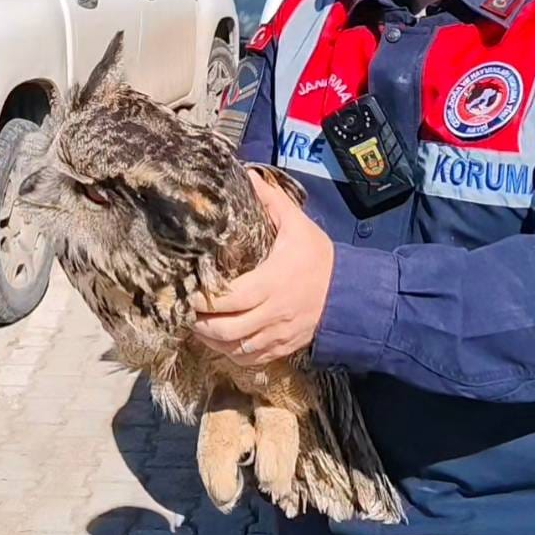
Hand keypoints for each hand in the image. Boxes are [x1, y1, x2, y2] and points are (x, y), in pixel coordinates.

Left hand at [192, 170, 334, 366]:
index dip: (203, 299)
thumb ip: (271, 202)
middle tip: (184, 310)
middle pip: (226, 329)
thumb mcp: (298, 225)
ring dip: (211, 341)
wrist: (350, 292)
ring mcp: (277, 334)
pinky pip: (250, 360)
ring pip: (235, 349)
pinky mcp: (282, 347)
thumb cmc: (320, 258)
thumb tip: (248, 175)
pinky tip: (220, 341)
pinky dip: (230, 353)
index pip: (229, 298)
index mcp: (272, 282)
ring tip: (196, 326)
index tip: (186, 291)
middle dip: (199, 324)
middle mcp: (272, 313)